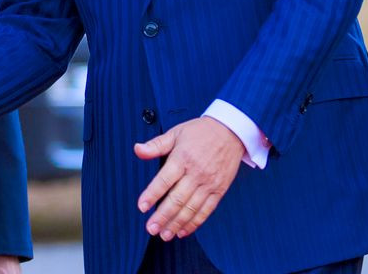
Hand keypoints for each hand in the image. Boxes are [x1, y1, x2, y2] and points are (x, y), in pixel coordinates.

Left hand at [133, 116, 243, 240]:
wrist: (230, 132)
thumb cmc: (199, 132)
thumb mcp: (175, 133)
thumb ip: (155, 145)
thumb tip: (137, 150)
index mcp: (182, 158)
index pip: (164, 180)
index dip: (152, 195)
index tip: (141, 207)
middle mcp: (196, 173)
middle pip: (177, 199)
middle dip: (163, 216)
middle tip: (151, 228)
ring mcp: (209, 183)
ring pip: (191, 208)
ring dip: (177, 224)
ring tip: (164, 235)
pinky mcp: (219, 190)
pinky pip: (206, 210)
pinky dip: (195, 223)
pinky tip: (183, 231)